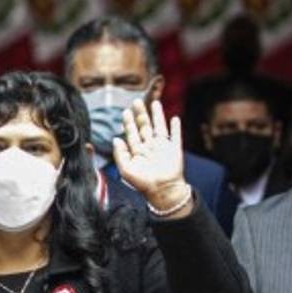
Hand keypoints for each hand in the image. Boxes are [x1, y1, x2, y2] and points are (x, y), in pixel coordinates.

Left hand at [112, 99, 191, 215]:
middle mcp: (150, 147)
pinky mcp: (174, 150)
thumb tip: (115, 139)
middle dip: (141, 114)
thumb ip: (120, 155)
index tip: (125, 112)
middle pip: (145, 127)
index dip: (129, 123)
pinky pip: (176, 136)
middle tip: (136, 101)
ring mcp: (162, 148)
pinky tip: (174, 118)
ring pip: (159, 127)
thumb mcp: (126, 170)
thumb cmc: (142, 183)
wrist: (162, 191)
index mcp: (138, 152)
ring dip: (157, 115)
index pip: (132, 134)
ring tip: (155, 102)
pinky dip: (176, 128)